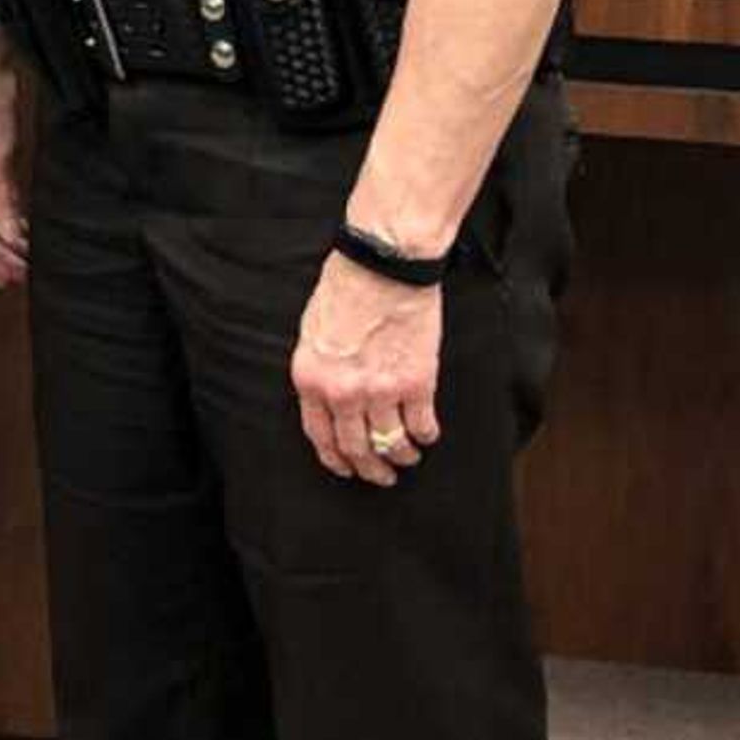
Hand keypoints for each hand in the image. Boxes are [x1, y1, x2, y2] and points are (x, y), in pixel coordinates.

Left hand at [290, 252, 440, 486]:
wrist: (383, 264)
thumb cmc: (346, 286)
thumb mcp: (313, 331)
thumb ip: (319, 370)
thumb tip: (328, 397)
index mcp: (312, 380)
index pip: (320, 435)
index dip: (335, 458)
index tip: (346, 467)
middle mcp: (343, 393)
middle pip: (356, 448)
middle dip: (369, 469)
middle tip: (381, 475)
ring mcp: (381, 391)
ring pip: (391, 444)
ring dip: (401, 456)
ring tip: (408, 457)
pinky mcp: (417, 382)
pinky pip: (422, 425)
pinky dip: (426, 435)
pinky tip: (427, 435)